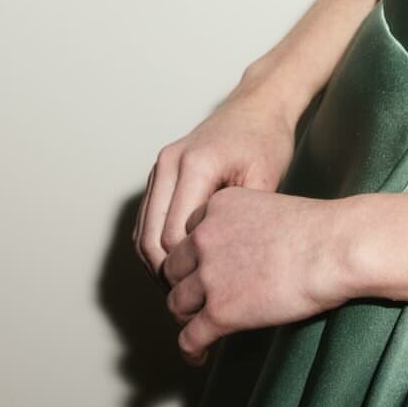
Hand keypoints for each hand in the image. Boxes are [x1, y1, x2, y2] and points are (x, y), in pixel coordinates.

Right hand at [132, 87, 299, 283]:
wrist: (257, 105)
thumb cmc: (266, 140)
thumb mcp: (265, 180)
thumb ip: (242, 223)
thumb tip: (231, 271)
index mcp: (194, 165)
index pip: (172, 236)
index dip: (186, 271)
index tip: (207, 294)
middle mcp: (168, 164)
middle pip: (149, 238)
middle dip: (166, 274)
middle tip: (190, 301)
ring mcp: (160, 167)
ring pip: (141, 231)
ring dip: (156, 264)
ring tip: (183, 290)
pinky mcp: (160, 173)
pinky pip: (147, 219)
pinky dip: (154, 246)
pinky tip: (178, 266)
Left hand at [160, 186, 355, 364]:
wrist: (334, 248)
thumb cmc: (319, 229)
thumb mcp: (271, 208)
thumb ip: (247, 224)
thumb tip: (248, 252)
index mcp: (218, 207)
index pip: (188, 234)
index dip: (195, 255)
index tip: (202, 269)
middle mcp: (205, 237)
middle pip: (174, 268)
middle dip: (183, 285)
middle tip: (197, 300)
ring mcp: (210, 276)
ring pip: (176, 304)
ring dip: (186, 317)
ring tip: (200, 327)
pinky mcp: (221, 311)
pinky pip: (189, 338)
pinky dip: (191, 350)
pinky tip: (198, 356)